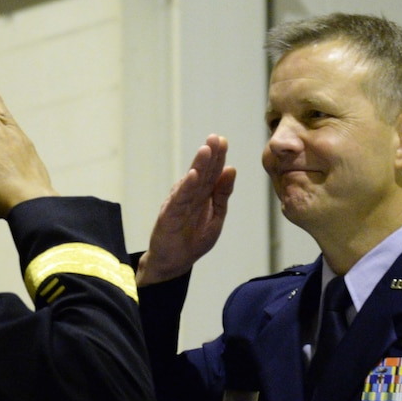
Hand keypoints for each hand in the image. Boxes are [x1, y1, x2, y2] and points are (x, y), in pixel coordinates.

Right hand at [138, 135, 235, 285]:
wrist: (172, 263)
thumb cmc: (193, 240)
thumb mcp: (216, 217)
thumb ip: (223, 194)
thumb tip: (232, 169)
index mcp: (203, 195)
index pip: (212, 173)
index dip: (218, 157)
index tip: (223, 141)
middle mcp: (190, 196)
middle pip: (202, 173)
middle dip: (209, 155)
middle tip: (215, 137)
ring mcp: (179, 204)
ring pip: (191, 182)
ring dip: (198, 165)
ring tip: (206, 150)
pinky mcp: (169, 216)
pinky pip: (179, 200)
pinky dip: (186, 187)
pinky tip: (192, 175)